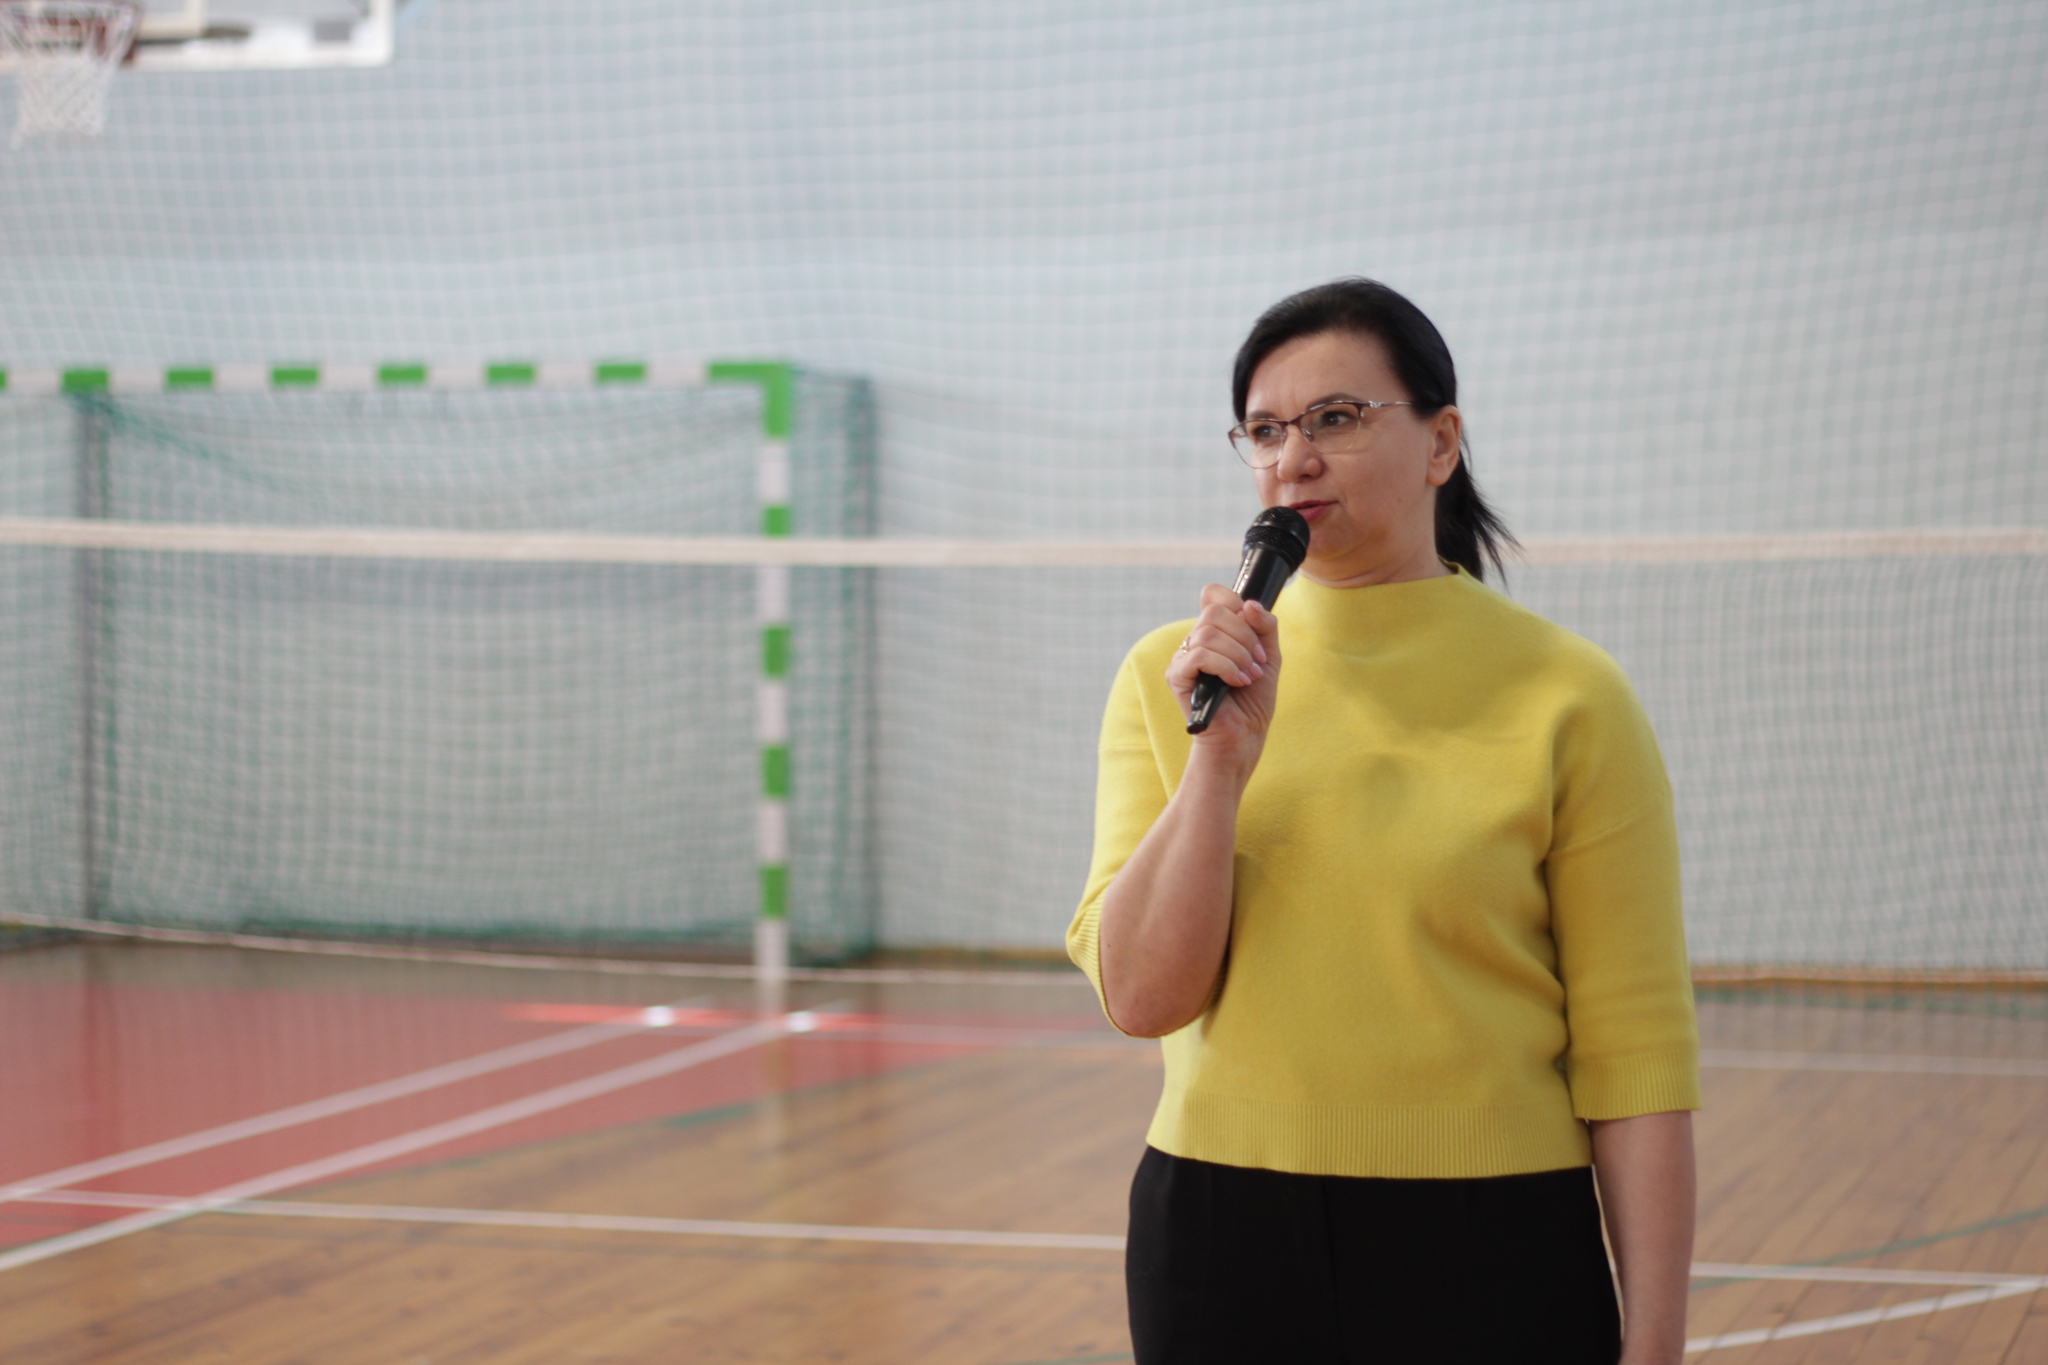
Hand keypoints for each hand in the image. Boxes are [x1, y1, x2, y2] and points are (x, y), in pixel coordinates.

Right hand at [1165, 583, 1281, 758]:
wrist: (1244, 736)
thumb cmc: (1253, 700)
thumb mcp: (1269, 657)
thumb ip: (1265, 627)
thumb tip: (1249, 604)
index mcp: (1214, 632)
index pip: (1213, 595)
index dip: (1233, 600)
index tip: (1252, 624)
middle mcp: (1195, 641)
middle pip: (1214, 612)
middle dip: (1245, 635)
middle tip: (1257, 661)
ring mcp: (1183, 657)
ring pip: (1208, 633)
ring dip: (1238, 654)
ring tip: (1249, 676)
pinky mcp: (1177, 676)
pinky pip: (1199, 655)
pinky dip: (1225, 666)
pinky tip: (1236, 682)